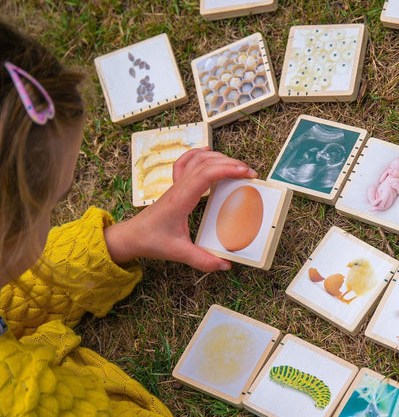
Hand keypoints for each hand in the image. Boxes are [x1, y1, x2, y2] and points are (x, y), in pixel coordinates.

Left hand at [104, 148, 257, 270]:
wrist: (132, 236)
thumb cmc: (152, 241)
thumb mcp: (178, 252)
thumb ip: (201, 260)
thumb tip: (224, 265)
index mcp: (181, 199)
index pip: (206, 174)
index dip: (228, 170)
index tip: (246, 173)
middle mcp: (179, 187)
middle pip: (206, 163)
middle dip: (231, 163)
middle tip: (250, 173)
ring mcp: (177, 185)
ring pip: (198, 160)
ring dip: (219, 158)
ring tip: (237, 165)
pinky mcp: (176, 187)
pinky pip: (186, 163)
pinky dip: (198, 154)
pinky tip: (208, 151)